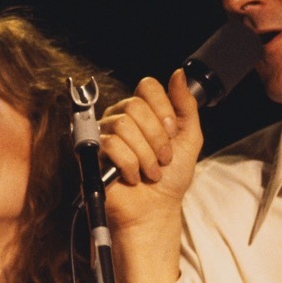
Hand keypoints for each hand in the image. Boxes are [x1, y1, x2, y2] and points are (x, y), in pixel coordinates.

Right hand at [99, 68, 201, 227]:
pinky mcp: (92, 153)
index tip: (172, 132)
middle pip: (135, 106)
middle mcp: (120, 117)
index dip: (163, 109)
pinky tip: (134, 176)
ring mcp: (104, 134)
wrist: (157, 209)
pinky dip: (130, 165)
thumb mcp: (189, 137)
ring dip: (145, 155)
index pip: (147, 86)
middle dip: (157, 138)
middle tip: (163, 158)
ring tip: (151, 171)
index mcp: (143, 110)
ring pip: (124, 125)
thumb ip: (186, 105)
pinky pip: (111, 145)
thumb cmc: (171, 177)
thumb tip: (178, 73)